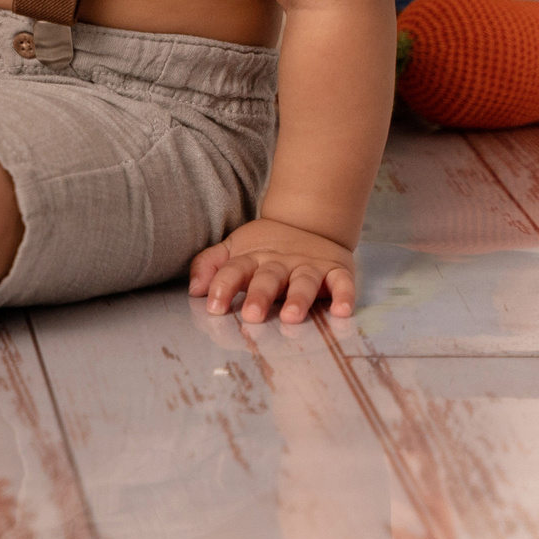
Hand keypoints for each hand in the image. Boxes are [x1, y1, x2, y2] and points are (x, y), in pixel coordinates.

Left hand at [189, 218, 356, 321]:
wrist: (309, 221)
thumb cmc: (265, 247)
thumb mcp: (234, 249)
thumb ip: (211, 266)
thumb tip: (193, 290)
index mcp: (252, 258)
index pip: (234, 270)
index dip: (222, 286)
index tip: (214, 308)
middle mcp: (280, 262)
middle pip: (268, 278)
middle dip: (259, 296)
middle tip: (252, 316)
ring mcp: (309, 266)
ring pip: (304, 282)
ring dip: (298, 299)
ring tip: (291, 317)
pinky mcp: (337, 270)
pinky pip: (343, 283)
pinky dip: (345, 296)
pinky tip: (343, 311)